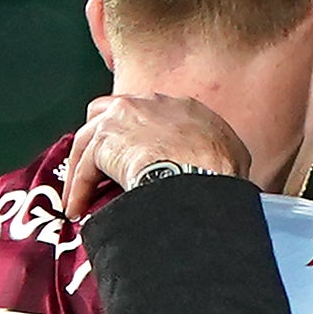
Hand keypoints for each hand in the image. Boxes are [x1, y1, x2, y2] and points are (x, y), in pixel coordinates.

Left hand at [64, 93, 251, 217]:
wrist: (201, 175)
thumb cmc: (223, 173)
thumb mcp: (236, 157)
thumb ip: (225, 157)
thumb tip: (231, 177)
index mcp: (182, 107)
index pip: (148, 111)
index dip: (136, 135)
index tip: (131, 157)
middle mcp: (149, 103)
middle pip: (108, 111)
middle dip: (99, 138)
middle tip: (99, 168)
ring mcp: (124, 118)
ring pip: (87, 139)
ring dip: (81, 169)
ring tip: (77, 198)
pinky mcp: (105, 142)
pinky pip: (84, 168)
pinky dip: (77, 189)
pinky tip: (76, 210)